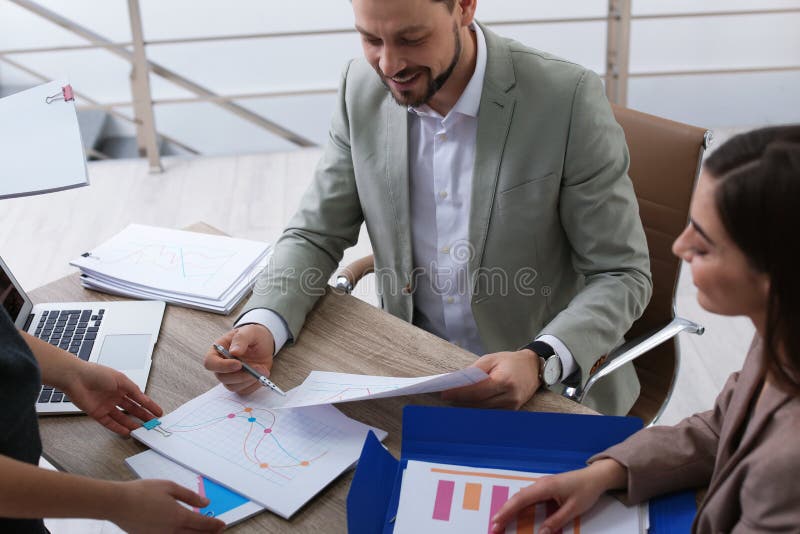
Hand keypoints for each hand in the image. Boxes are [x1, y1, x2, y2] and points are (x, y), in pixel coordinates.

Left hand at [62, 362, 162, 435]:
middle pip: (132, 409)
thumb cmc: (97, 374)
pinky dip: (118, 428)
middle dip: (143, 416)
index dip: (149, 405)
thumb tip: (144, 399)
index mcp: (122, 387)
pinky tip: (127, 431)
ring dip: (132, 423)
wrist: (76, 378)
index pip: (139, 398)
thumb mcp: (121, 380)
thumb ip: (134, 391)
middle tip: (152, 423)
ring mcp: (107, 406)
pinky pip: (110, 423)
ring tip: (142, 430)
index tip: (158, 412)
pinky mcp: (97, 413)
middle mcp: (115, 397)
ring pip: (122, 417)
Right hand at [111, 479, 224, 532]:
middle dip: (209, 533)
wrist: (117, 503)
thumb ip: (189, 496)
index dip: (215, 525)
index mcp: (178, 516)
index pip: (203, 524)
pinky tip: (184, 533)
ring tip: (204, 533)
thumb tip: (206, 502)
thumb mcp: (169, 487)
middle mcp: (171, 530)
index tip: (223, 524)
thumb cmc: (142, 492)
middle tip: (218, 530)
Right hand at [204, 325, 274, 394]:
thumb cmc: (252, 335)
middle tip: (258, 368)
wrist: (263, 343)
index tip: (239, 364)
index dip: (222, 366)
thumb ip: (241, 339)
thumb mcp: (249, 331)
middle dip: (241, 375)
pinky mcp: (240, 383)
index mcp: (217, 351)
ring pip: (233, 386)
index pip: (210, 363)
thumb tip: (234, 352)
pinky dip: (254, 385)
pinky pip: (244, 390)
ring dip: (249, 380)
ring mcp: (230, 376)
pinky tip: (263, 374)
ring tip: (263, 369)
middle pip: (222, 377)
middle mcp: (221, 366)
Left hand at [441, 350, 539, 408]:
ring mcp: (512, 406)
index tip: (445, 393)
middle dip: (460, 400)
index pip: (477, 391)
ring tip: (453, 401)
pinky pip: (490, 413)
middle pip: (478, 403)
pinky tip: (467, 405)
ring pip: (483, 411)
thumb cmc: (510, 361)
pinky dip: (478, 409)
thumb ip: (474, 371)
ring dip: (467, 407)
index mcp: (504, 380)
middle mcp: (509, 396)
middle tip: (445, 397)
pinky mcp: (511, 411)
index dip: (459, 393)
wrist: (533, 368)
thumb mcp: (491, 359)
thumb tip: (456, 381)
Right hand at [490, 460, 627, 533]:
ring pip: (520, 497)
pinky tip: (513, 513)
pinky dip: (517, 506)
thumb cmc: (586, 490)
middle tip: (494, 527)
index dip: (507, 512)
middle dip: (503, 513)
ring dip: (509, 509)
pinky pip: (527, 497)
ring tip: (500, 522)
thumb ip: (556, 521)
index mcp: (545, 487)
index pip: (521, 500)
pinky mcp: (544, 488)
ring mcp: (541, 485)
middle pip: (516, 498)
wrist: (595, 476)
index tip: (496, 522)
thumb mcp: (573, 509)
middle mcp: (539, 484)